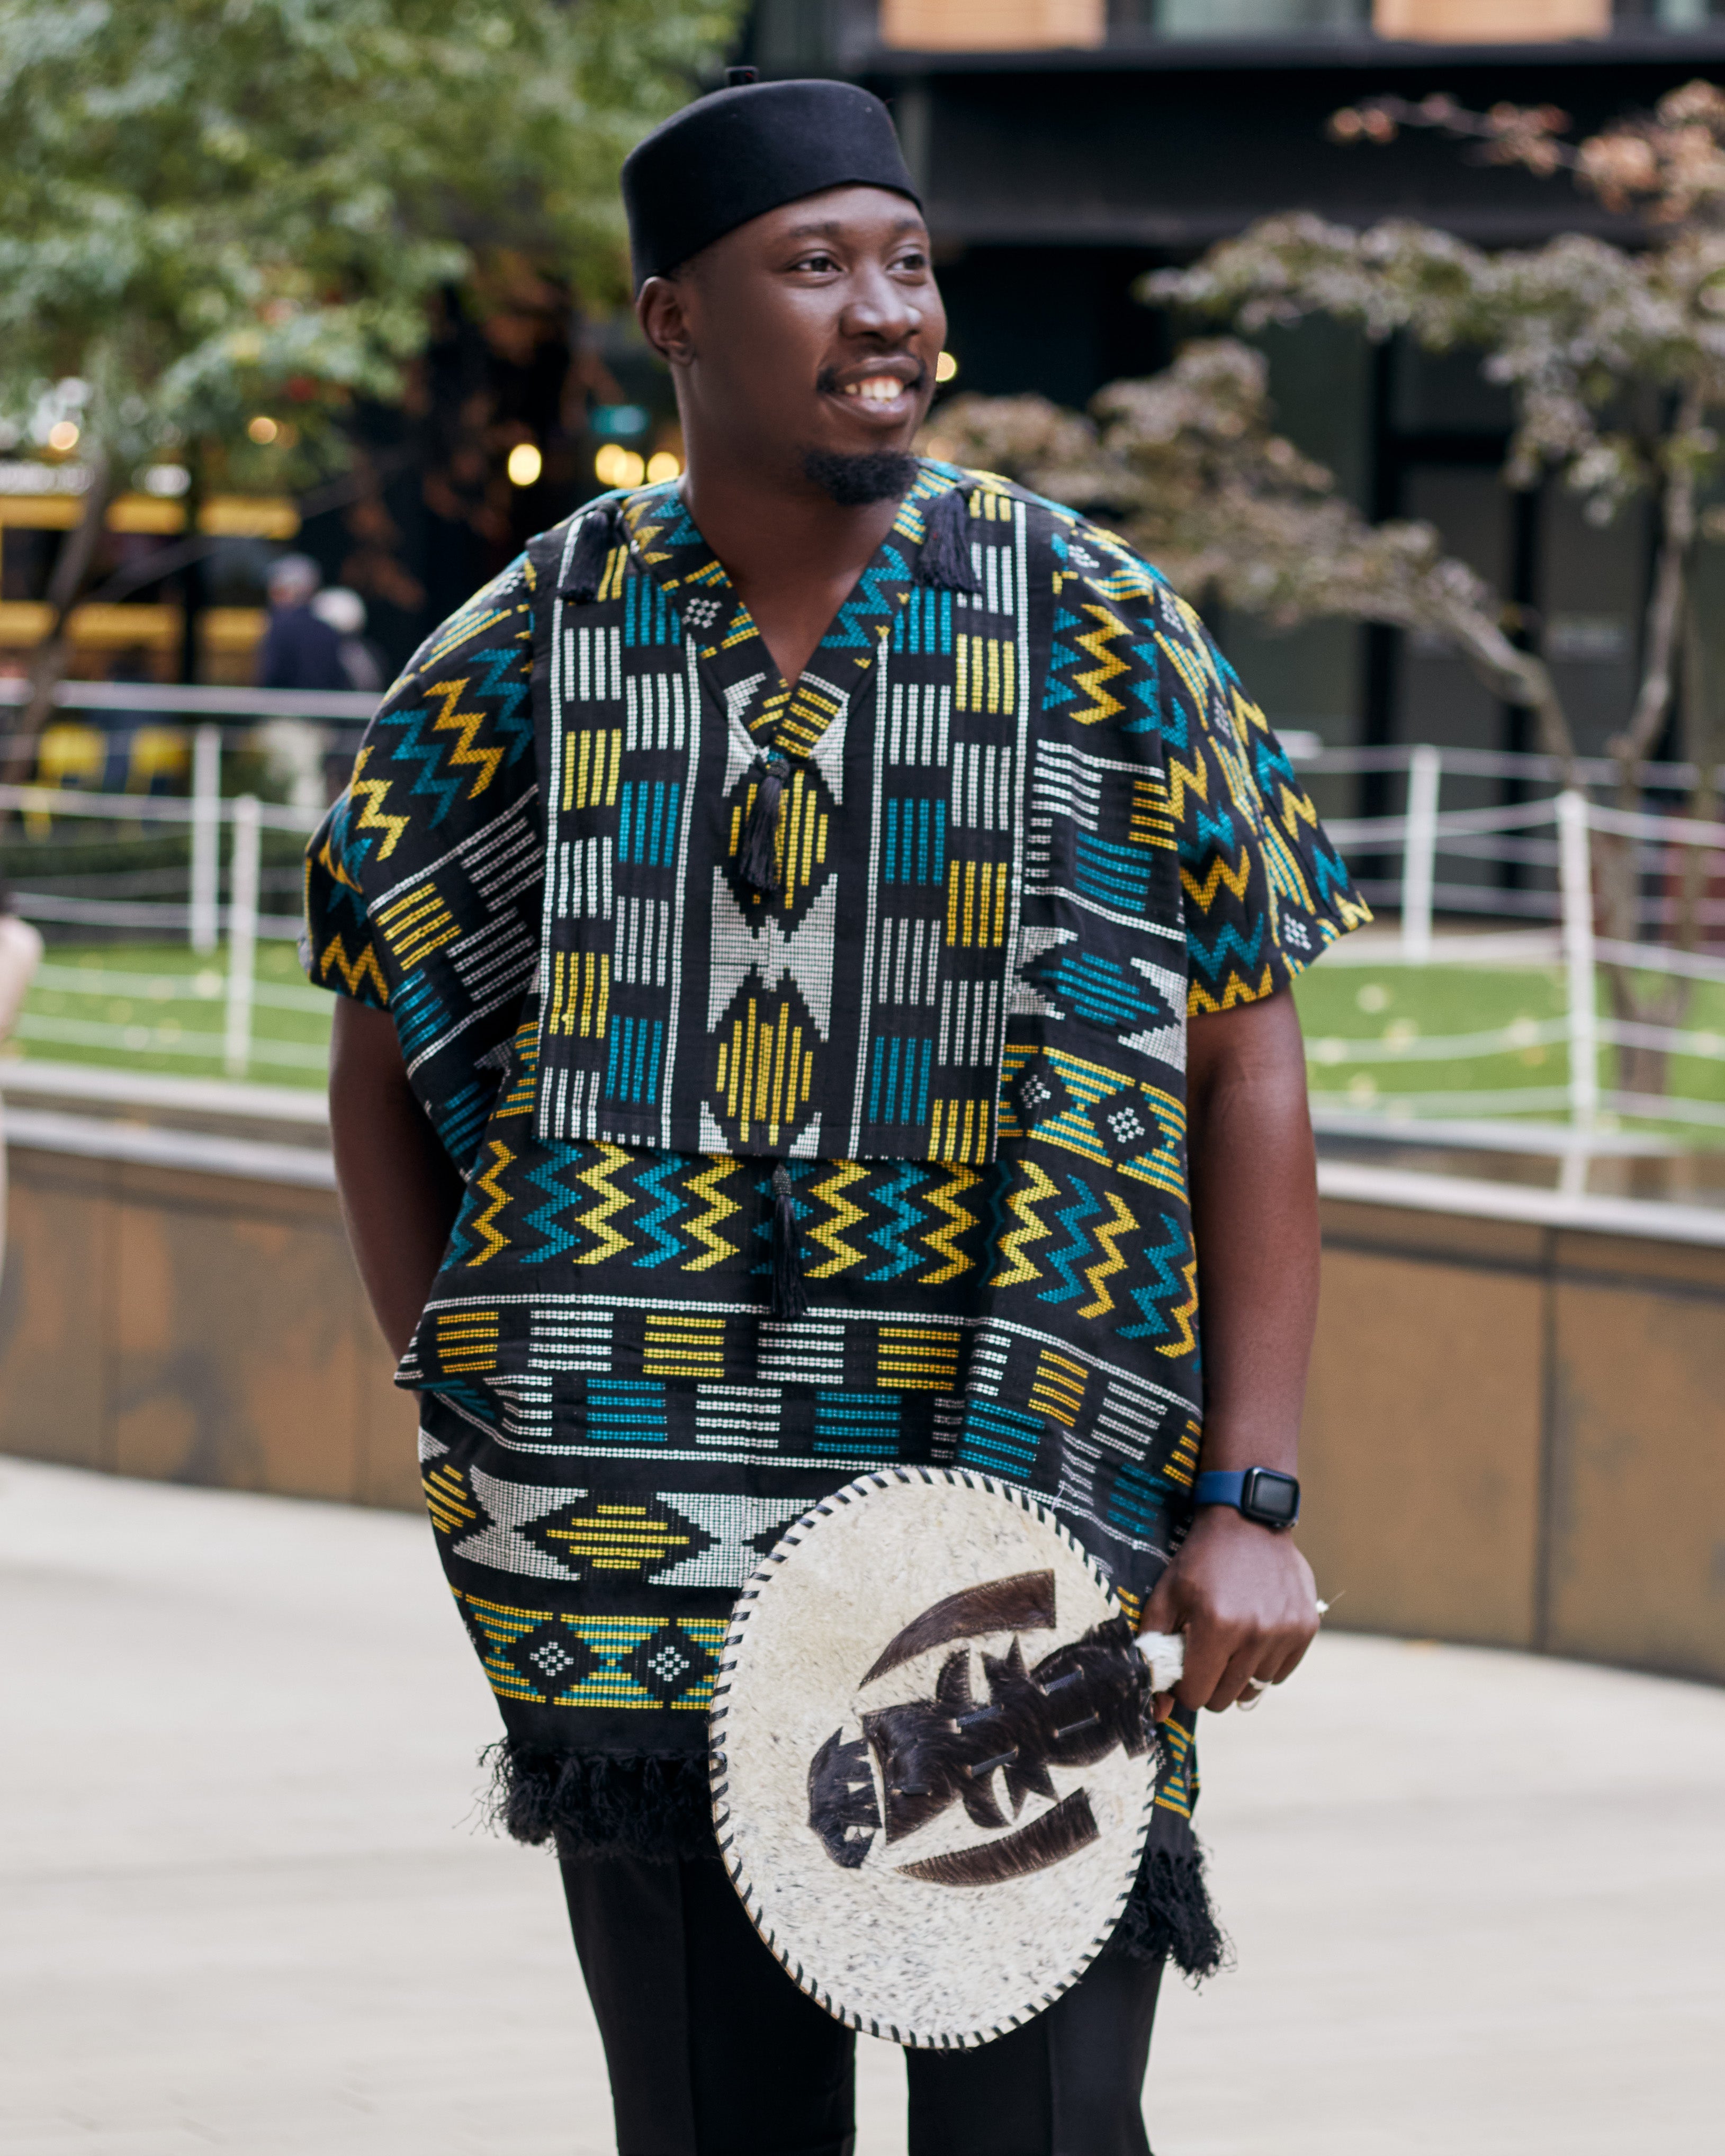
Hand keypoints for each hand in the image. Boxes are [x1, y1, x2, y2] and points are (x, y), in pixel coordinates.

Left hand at [1139, 1508, 1318, 1715]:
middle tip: (1206, 1652)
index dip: (1184, 1685)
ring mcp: (1285, 1632)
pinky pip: (1279, 1674)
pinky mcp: (1306, 1628)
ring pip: (1253, 1689)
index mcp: (1216, 1626)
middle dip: (1209, 1682)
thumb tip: (1159, 1709)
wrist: (1247, 1521)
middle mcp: (1255, 1633)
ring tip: (1230, 1639)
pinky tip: (1254, 1633)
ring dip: (1237, 1673)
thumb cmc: (1200, 1561)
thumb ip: (1154, 1650)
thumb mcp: (1165, 1596)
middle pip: (1224, 1698)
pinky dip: (1263, 1663)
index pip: (1196, 1694)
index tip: (1185, 1666)